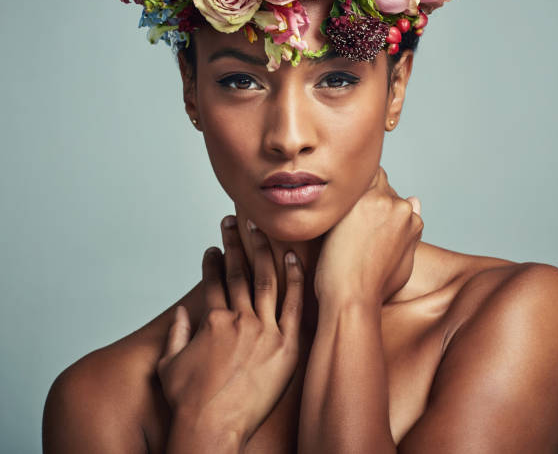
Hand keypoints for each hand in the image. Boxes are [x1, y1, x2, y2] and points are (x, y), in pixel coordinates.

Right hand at [156, 217, 303, 443]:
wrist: (211, 429)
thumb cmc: (188, 402)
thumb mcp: (169, 365)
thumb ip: (176, 333)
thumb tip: (181, 313)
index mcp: (213, 320)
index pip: (213, 281)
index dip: (212, 261)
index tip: (213, 248)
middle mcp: (238, 318)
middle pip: (238, 272)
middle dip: (235, 243)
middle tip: (234, 222)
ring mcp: (264, 330)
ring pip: (265, 279)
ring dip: (262, 251)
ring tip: (260, 230)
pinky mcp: (286, 345)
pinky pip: (293, 303)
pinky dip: (294, 277)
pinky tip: (292, 257)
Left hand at [314, 167, 422, 305]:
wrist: (353, 298)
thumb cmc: (373, 288)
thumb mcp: (403, 263)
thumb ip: (410, 233)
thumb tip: (416, 201)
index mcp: (413, 221)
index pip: (395, 199)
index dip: (375, 207)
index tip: (360, 219)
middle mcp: (402, 208)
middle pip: (383, 186)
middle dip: (366, 197)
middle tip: (346, 216)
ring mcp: (382, 201)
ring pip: (366, 179)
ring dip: (354, 191)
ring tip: (338, 213)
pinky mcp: (360, 199)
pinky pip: (349, 183)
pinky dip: (339, 190)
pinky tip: (329, 206)